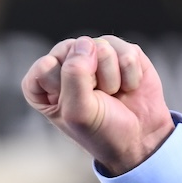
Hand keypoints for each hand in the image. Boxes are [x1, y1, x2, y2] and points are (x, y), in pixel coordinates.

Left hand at [21, 35, 174, 175]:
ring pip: (101, 47)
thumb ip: (74, 75)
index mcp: (42, 82)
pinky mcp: (121, 52)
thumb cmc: (102, 130)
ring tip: (112, 94)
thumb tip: (85, 43)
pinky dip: (130, 74)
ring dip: (112, 78)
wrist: (139, 138)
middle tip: (97, 98)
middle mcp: (65, 63)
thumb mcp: (79, 112)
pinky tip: (128, 87)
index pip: (45, 66)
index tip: (74, 105)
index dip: (64, 86)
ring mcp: (94, 55)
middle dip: (91, 78)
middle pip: (73, 49)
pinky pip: (126, 51)